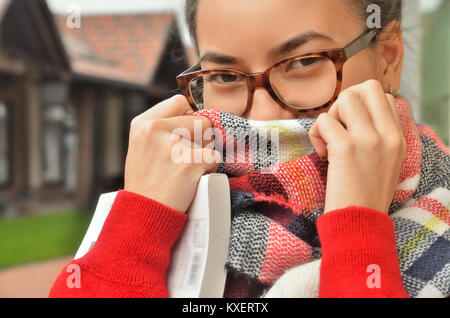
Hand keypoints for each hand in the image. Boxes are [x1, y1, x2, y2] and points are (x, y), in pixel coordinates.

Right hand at [124, 95, 219, 212]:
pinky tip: (192, 178)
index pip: (180, 102)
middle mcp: (156, 130)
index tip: (184, 135)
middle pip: (200, 120)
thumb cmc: (147, 182)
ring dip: (205, 153)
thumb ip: (163, 127)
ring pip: (210, 138)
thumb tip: (198, 114)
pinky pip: (215, 157)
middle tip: (182, 160)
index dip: (188, 118)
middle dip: (199, 139)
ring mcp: (174, 145)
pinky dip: (209, 168)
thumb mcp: (142, 146)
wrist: (145, 213)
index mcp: (143, 124)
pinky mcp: (191, 162)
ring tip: (184, 170)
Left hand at [309, 80, 406, 213]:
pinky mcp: (346, 147)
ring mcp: (369, 139)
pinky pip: (324, 121)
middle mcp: (388, 134)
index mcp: (398, 138)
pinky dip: (316, 135)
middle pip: (367, 87)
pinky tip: (323, 155)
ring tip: (329, 142)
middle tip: (337, 127)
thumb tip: (353, 115)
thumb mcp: (384, 163)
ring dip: (329, 117)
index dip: (361, 106)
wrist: (360, 223)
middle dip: (345, 102)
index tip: (350, 128)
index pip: (385, 97)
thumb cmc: (365, 195)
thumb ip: (377, 137)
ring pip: (345, 98)